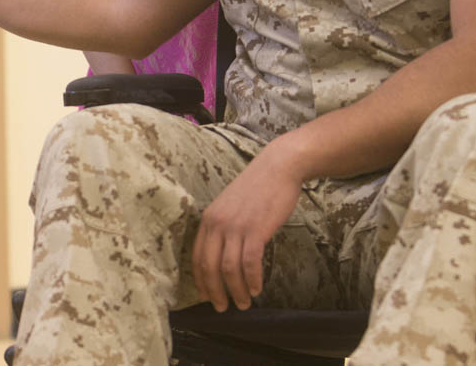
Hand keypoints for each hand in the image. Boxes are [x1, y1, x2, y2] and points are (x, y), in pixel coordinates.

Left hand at [191, 141, 303, 311]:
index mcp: (208, 218)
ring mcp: (235, 226)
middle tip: (222, 308)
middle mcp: (217, 223)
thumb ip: (224, 228)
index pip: (197, 257)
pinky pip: (249, 262)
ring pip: (229, 269)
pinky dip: (251, 279)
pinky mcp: (255, 229)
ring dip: (236, 291)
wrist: (277, 167)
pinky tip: (257, 288)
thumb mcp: (230, 206)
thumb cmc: (257, 188)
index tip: (206, 296)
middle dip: (214, 292)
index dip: (201, 280)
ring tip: (243, 303)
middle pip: (209, 266)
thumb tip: (223, 255)